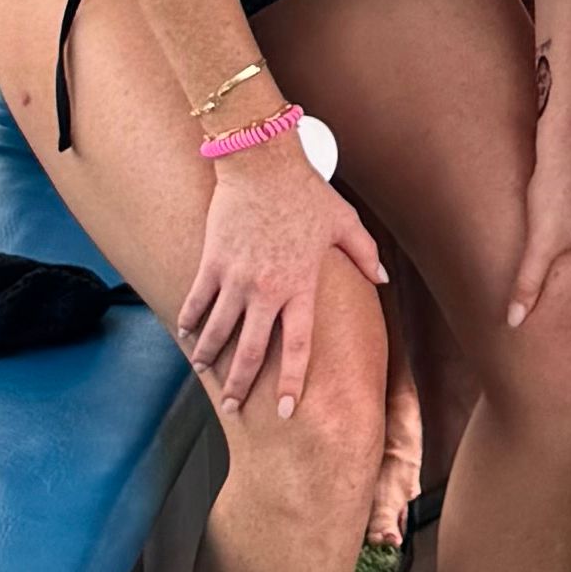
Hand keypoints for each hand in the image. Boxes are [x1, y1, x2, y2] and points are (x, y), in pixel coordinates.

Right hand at [178, 131, 385, 418]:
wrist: (261, 161)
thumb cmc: (306, 191)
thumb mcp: (344, 222)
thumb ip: (365, 255)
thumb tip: (384, 278)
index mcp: (301, 286)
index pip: (298, 348)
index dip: (291, 382)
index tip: (286, 410)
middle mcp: (266, 289)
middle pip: (251, 352)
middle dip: (241, 386)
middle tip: (234, 408)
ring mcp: (235, 277)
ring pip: (218, 331)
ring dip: (209, 358)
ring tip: (205, 372)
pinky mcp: (212, 261)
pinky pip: (196, 300)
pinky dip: (189, 321)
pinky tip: (186, 333)